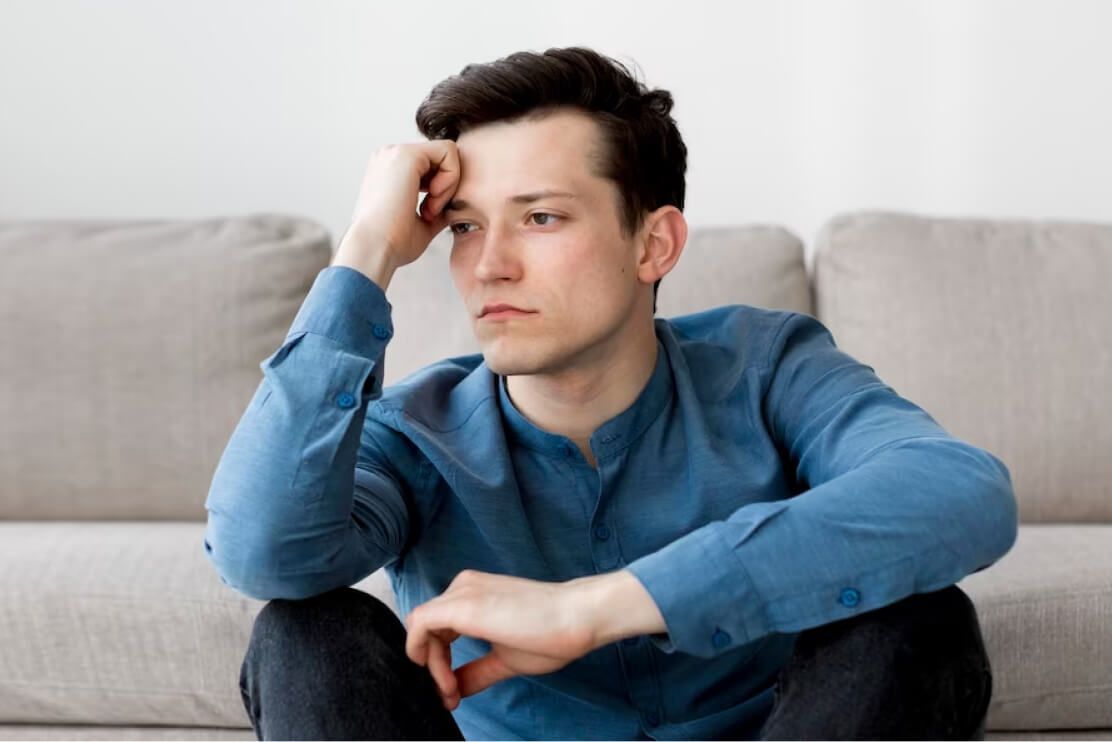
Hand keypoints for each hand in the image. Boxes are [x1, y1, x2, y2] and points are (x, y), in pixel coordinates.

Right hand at [341, 139, 461, 273]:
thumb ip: (437, 206)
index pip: (432, 166)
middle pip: (441, 157)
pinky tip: (435, 196)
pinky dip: (451, 176)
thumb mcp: (421, 222)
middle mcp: (390, 157)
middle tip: (431, 212)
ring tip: (431, 208)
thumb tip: (455, 204)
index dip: (442, 189)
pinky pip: (448, 151)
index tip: (430, 213)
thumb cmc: (392, 243)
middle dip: (446, 186)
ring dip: (449, 183)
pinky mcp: (407, 154)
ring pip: (447, 152)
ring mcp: (396, 152)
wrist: (375, 248)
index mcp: (389, 171)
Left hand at [404, 569, 598, 710]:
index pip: (437, 627)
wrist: (577, 617)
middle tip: (452, 695)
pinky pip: (420, 625)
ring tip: (453, 690)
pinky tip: (444, 679)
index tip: (454, 691)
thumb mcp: (505, 657)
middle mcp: (463, 586)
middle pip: (426, 629)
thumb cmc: (550, 633)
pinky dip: (423, 655)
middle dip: (434, 666)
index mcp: (473, 594)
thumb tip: (456, 689)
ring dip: (432, 665)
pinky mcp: (461, 605)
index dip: (439, 663)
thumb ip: (476, 670)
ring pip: (420, 627)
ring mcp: (462, 593)